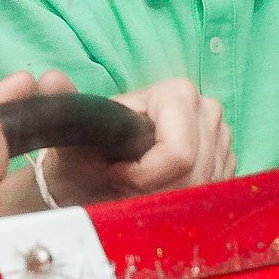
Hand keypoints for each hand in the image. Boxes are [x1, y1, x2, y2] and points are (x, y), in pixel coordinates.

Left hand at [42, 76, 231, 204]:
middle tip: (126, 186)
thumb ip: (64, 103)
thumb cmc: (88, 153)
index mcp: (178, 93)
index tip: (116, 174)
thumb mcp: (75, 132)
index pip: (179, 153)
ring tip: (139, 188)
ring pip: (205, 186)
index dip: (145, 176)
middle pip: (195, 172)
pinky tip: (161, 191)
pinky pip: (213, 192)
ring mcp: (222, 136)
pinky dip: (184, 199)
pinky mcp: (228, 161)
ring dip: (169, 196)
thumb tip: (50, 79)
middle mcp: (207, 109)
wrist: (98, 173)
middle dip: (157, 189)